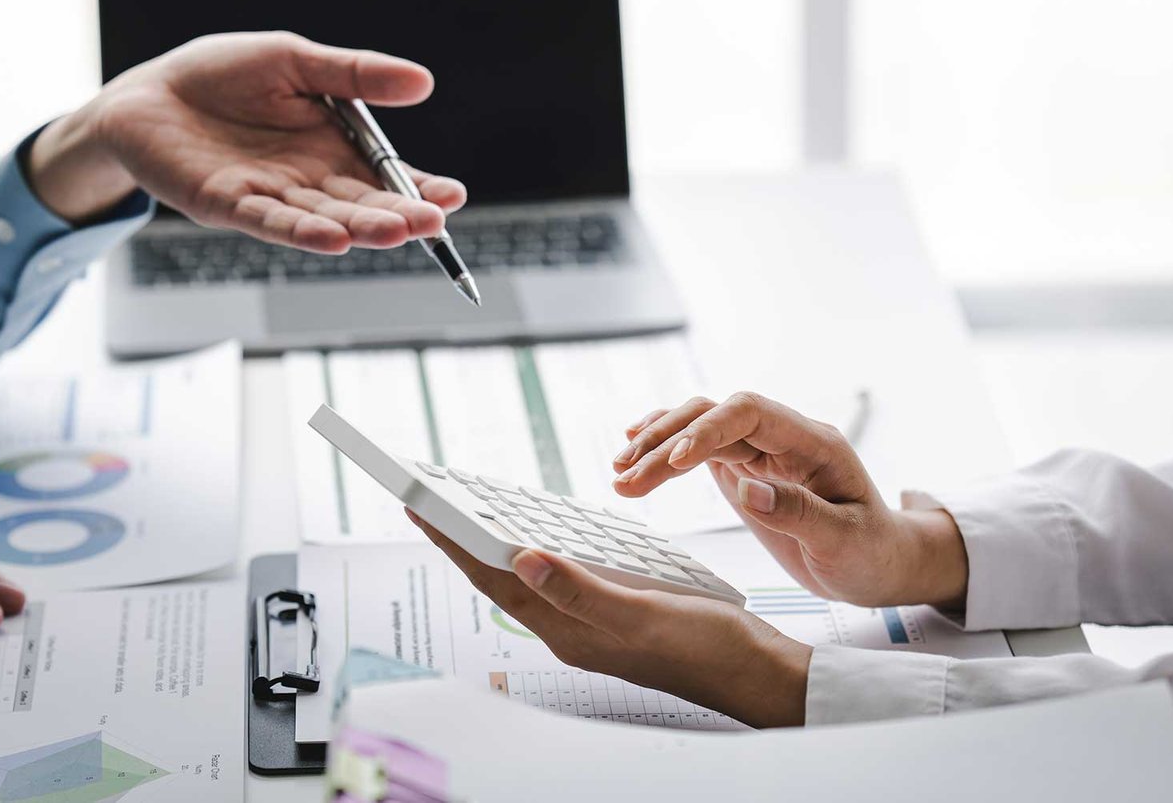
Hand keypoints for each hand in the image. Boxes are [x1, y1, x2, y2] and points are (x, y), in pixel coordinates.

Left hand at [25, 32, 466, 249]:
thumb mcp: (294, 60)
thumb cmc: (220, 75)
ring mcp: (269, 195)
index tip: (452, 195)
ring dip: (361, 228)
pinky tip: (334, 240)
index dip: (419, 186)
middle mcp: (306, 178)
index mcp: (330, 146)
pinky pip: (270, 221)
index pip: (384, 175)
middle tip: (433, 223)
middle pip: (360, 204)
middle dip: (398, 214)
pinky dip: (303, 231)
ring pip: (323, 218)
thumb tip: (423, 81)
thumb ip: (354, 74)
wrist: (147, 92)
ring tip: (398, 233)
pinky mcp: (227, 204)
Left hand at [409, 511, 809, 727]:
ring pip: (528, 574)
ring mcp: (591, 620)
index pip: (493, 577)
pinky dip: (541, 548)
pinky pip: (562, 575)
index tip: (418, 506)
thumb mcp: (641, 614)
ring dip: (496, 542)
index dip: (453, 540)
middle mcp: (571, 626)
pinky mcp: (613, 611)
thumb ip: (581, 590)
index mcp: (568, 628)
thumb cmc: (705, 647)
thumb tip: (523, 560)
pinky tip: (544, 533)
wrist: (754, 670)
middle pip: (501, 575)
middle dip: (462, 538)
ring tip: (467, 513)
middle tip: (429, 502)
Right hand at [611, 392, 967, 608]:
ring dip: (654, 446)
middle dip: (665, 442)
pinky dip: (662, 447)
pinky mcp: (742, 468)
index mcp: (812, 442)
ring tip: (619, 475)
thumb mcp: (846, 541)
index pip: (748, 413)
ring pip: (696, 427)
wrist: (879, 562)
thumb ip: (799, 512)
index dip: (706, 430)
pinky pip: (696, 445)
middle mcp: (781, 436)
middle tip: (627, 479)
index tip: (675, 461)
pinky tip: (632, 453)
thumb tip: (746, 488)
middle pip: (711, 415)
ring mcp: (758, 450)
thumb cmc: (873, 552)